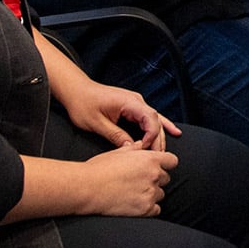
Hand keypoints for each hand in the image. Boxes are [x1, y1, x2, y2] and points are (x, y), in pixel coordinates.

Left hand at [61, 78, 179, 150]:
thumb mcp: (96, 123)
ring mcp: (136, 102)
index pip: (150, 119)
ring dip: (160, 135)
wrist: (76, 90)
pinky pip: (150, 117)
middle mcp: (136, 100)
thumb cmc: (83, 103)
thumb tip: (130, 148)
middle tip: (158, 158)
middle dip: (158, 140)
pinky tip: (172, 132)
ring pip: (155, 120)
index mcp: (129, 102)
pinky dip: (160, 126)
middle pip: (155, 121)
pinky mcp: (132, 106)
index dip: (151, 137)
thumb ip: (115, 135)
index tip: (144, 150)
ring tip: (164, 151)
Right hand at [84, 144, 179, 217]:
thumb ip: (134, 149)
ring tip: (134, 193)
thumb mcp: (118, 152)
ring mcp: (151, 193)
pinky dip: (149, 208)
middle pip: (166, 178)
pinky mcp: (145, 209)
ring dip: (151, 194)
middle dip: (156, 179)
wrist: (88, 187)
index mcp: (150, 159)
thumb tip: (140, 145)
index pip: (172, 161)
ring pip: (161, 194)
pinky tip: (136, 204)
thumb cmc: (99, 168)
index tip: (158, 167)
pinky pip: (156, 210)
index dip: (165, 164)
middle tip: (139, 181)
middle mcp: (154, 175)